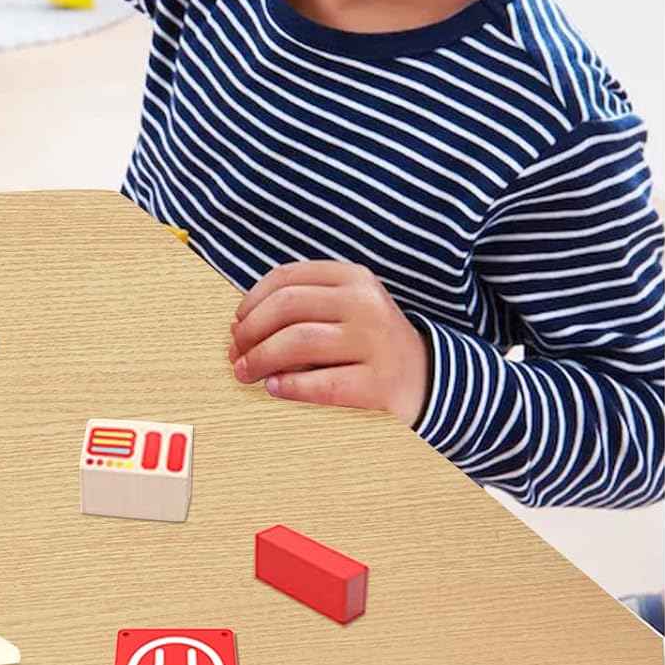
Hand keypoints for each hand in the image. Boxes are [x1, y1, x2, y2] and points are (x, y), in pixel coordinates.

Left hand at [229, 261, 427, 423]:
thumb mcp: (344, 308)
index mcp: (353, 277)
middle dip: (249, 331)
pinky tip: (274, 387)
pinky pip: (321, 383)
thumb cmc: (369, 341)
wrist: (429, 378)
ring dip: (260, 359)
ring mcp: (376, 342)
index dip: (251, 300)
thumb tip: (237, 327)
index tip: (236, 322)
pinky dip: (289, 386)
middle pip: (286, 307)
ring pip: (298, 342)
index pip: (287, 277)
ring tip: (245, 372)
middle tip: (234, 353)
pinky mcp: (380, 383)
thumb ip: (299, 306)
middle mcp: (366, 303)